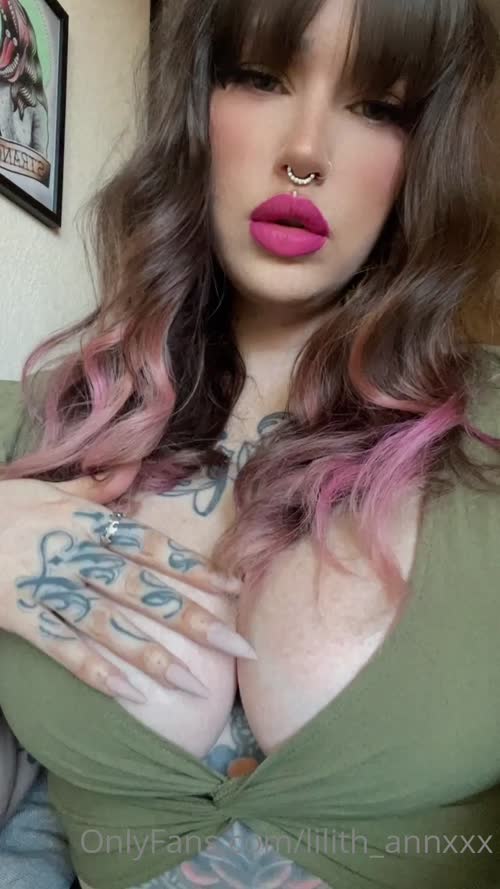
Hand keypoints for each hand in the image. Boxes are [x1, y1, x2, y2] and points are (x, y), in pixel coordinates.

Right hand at [0, 465, 254, 704]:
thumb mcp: (47, 487)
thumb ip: (93, 488)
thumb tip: (133, 471)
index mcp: (88, 522)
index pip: (152, 548)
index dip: (194, 569)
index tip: (234, 590)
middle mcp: (78, 555)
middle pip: (143, 590)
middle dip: (192, 619)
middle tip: (237, 647)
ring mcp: (50, 588)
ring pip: (110, 625)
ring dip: (153, 656)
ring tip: (194, 686)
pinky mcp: (22, 616)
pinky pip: (63, 648)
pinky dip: (95, 671)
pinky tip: (130, 694)